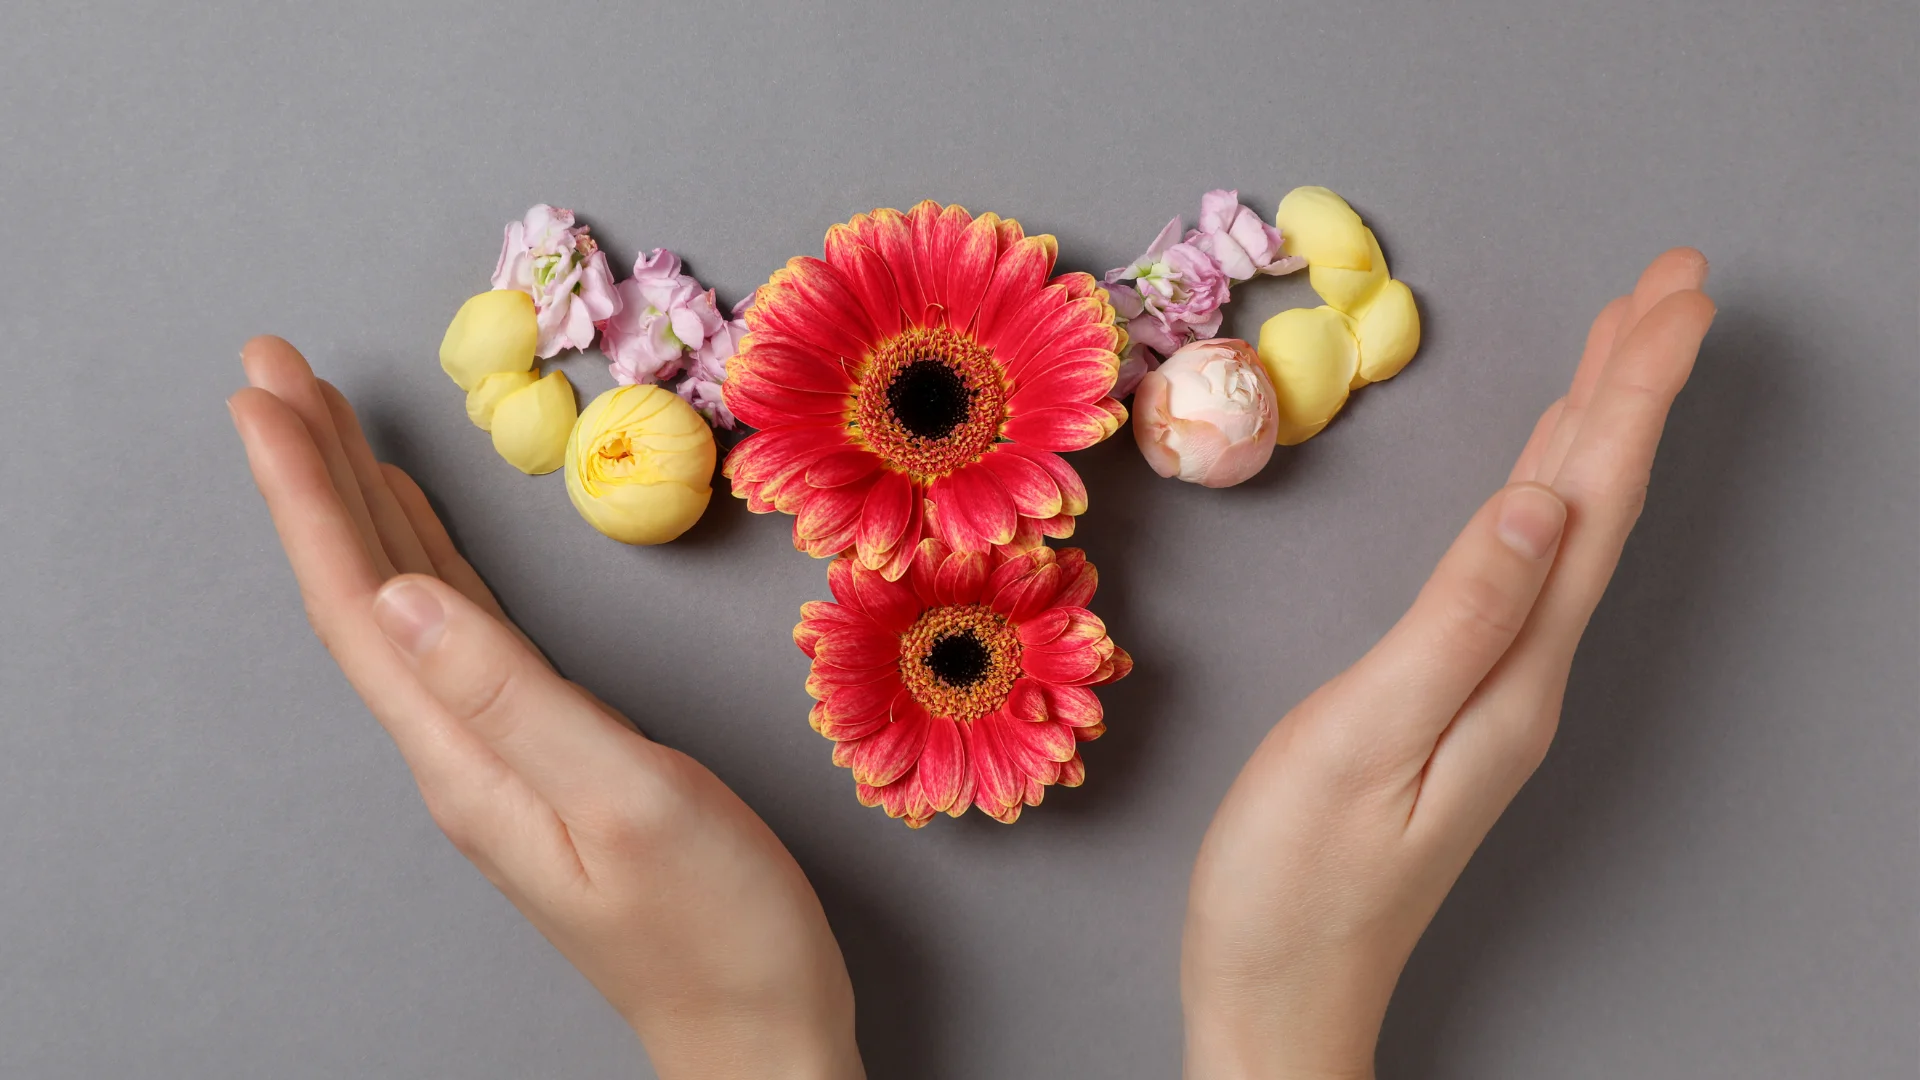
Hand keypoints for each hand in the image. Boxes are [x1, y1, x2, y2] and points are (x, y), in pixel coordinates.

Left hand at [228, 338, 862, 1079]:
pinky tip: (419, 530)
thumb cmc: (715, 926)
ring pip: (406, 605)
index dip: (307, 493)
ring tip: (329, 423)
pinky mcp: (542, 753)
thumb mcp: (627, 800)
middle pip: (363, 592)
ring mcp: (496, 753)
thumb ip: (515, 697)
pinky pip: (459, 632)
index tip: (267, 395)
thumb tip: (407, 596)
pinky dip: (429, 561)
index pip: (359, 602)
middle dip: (314, 475)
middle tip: (276, 368)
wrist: (755, 1027)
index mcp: (466, 754)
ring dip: (361, 508)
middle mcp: (460, 749)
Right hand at [1181, 250, 1716, 1078]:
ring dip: (1603, 428)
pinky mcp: (1456, 700)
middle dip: (1638, 382)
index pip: (1591, 500)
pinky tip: (1545, 470)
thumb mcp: (1363, 739)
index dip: (1632, 390)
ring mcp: (1496, 689)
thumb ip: (1456, 618)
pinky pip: (1527, 565)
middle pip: (1599, 502)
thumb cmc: (1292, 882)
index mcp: (1513, 669)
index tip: (1674, 293)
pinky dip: (1548, 493)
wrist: (1277, 995)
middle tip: (1675, 279)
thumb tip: (1539, 502)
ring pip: (1569, 527)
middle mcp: (1525, 672)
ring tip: (1626, 342)